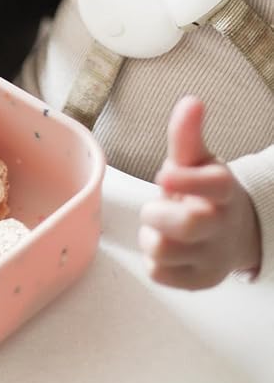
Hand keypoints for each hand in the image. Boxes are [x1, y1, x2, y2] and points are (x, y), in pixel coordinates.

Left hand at [138, 95, 261, 289]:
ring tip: (161, 228)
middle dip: (156, 214)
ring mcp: (213, 256)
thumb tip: (191, 100)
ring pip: (163, 251)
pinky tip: (167, 248)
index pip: (215, 185)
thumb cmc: (202, 190)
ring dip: (151, 236)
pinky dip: (154, 261)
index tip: (163, 175)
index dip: (188, 181)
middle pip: (187, 225)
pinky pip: (159, 274)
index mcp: (223, 189)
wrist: (232, 233)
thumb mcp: (195, 159)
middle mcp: (223, 224)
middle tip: (156, 207)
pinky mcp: (200, 281)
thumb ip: (187, 134)